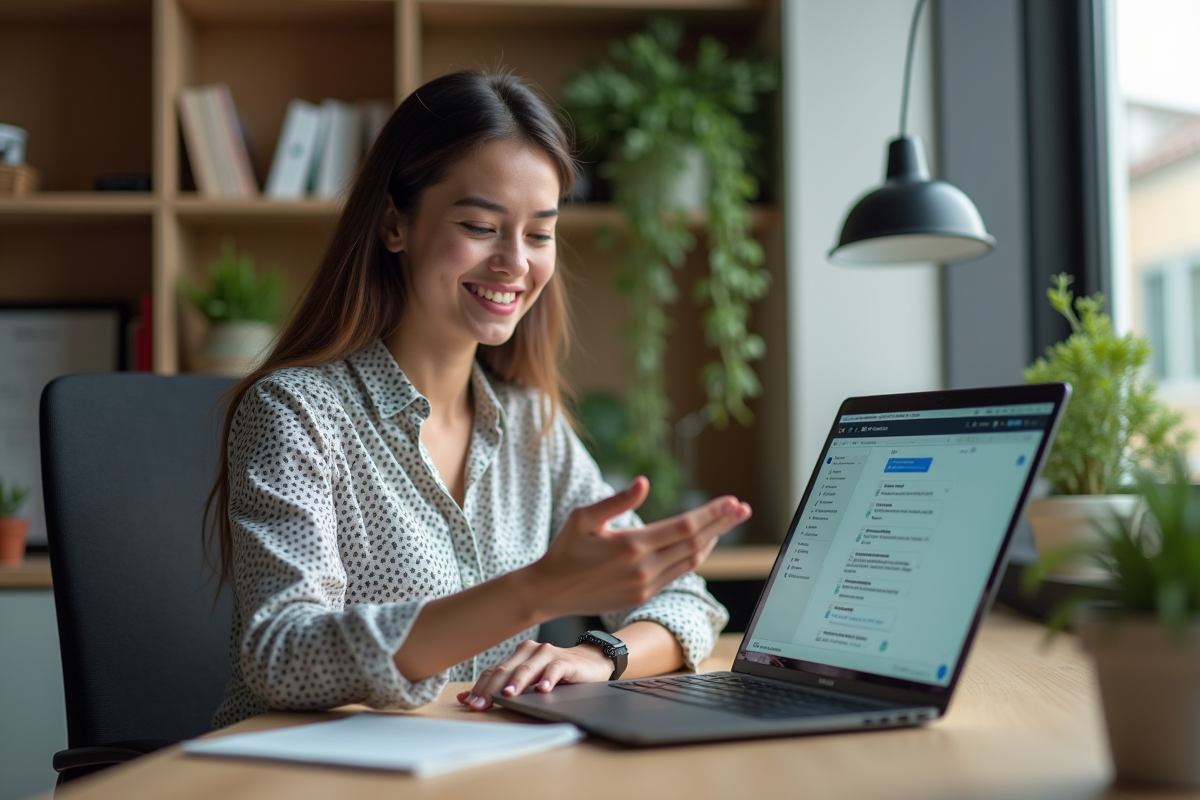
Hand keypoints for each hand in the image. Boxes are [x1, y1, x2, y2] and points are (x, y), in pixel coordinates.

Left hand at [456, 639, 612, 710]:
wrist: (591, 661)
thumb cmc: (555, 673)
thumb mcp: (527, 680)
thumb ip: (502, 686)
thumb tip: (467, 699)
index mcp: (517, 656)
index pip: (494, 671)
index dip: (480, 687)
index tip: (469, 703)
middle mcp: (530, 651)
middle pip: (506, 670)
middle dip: (491, 689)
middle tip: (481, 704)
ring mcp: (548, 654)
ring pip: (527, 668)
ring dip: (517, 682)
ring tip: (508, 695)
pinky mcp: (566, 662)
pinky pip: (554, 669)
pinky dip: (548, 679)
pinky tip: (543, 689)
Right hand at [526, 477, 751, 618]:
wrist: (550, 590)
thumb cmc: (564, 548)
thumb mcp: (583, 517)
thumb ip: (616, 500)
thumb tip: (643, 482)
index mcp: (632, 545)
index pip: (685, 528)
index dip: (712, 514)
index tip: (732, 502)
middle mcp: (644, 568)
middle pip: (696, 543)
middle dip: (722, 524)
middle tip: (743, 508)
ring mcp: (644, 585)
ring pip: (690, 561)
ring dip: (713, 540)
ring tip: (728, 522)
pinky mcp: (641, 596)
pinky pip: (677, 573)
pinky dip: (694, 556)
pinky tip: (702, 543)